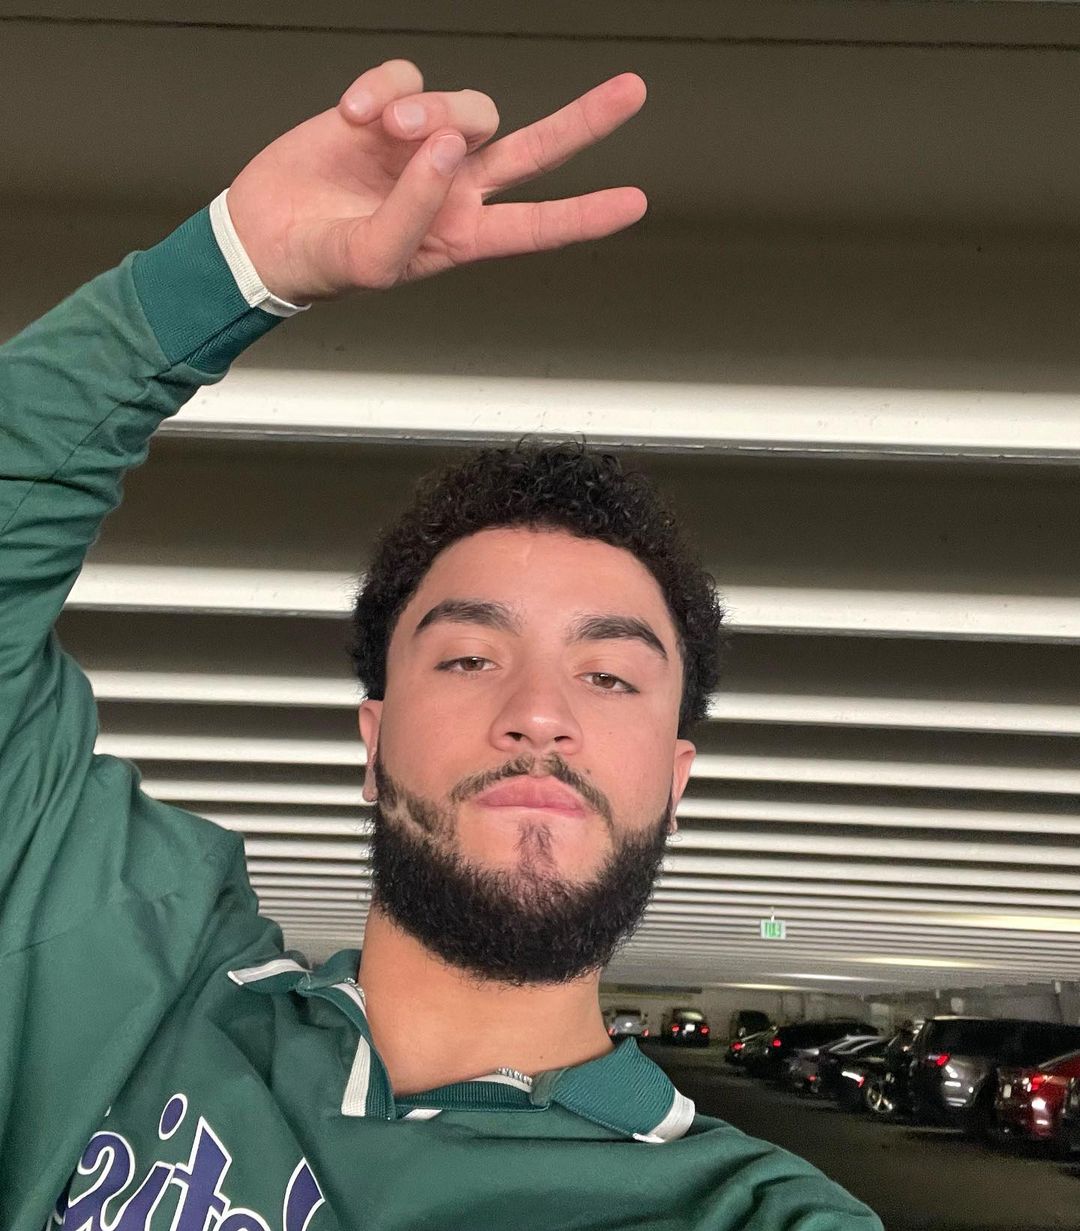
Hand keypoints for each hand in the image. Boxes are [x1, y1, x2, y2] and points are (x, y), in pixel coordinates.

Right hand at [226, 59, 646, 302]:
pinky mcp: (388, 110)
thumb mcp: (373, 260)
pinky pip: (407, 78)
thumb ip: (415, 208)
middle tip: (630, 94)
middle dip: (584, 122)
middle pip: (534, 150)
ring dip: (430, 112)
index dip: (585, 215)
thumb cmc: (322, 262)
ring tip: (383, 134)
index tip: (633, 204)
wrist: (265, 233)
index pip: (536, 225)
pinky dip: (380, 90)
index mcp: (462, 235)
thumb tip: (444, 144)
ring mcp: (424, 146)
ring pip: (466, 107)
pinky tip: (353, 117)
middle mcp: (455, 187)